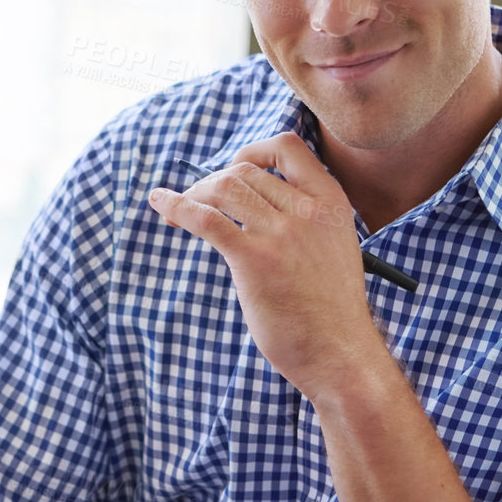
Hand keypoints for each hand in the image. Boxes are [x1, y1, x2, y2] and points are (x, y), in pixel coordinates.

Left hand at [148, 132, 385, 400]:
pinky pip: (206, 219)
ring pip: (224, 188)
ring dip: (194, 194)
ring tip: (178, 211)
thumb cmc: (331, 311)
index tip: (234, 168)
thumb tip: (256, 205)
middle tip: (197, 204)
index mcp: (331, 203)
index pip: (288, 147)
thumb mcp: (334, 249)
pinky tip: (161, 204)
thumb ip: (306, 222)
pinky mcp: (254, 260)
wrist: (340, 353)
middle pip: (245, 171)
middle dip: (213, 182)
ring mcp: (282, 234)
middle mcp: (308, 211)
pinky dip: (177, 205)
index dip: (253, 151)